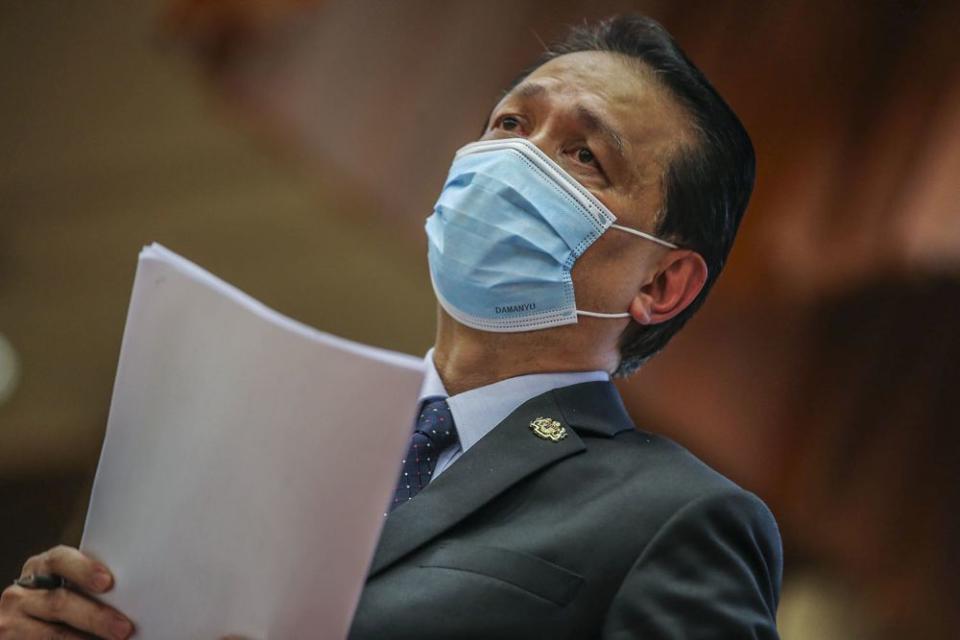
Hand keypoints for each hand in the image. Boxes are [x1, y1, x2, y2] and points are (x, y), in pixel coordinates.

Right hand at [0, 545, 133, 638]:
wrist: (29, 628)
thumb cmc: (63, 604)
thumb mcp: (68, 588)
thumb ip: (90, 587)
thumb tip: (134, 597)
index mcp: (40, 568)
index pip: (60, 560)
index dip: (84, 569)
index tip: (107, 582)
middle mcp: (19, 593)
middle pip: (60, 602)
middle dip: (96, 616)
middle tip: (124, 628)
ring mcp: (10, 622)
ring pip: (54, 633)